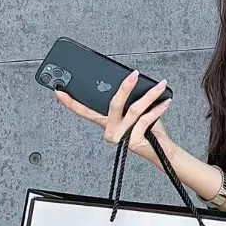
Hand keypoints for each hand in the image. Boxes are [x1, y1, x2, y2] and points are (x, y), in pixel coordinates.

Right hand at [54, 70, 179, 175]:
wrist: (163, 151)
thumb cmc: (149, 130)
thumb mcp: (136, 113)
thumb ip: (129, 102)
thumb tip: (131, 81)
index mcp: (107, 123)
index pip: (85, 111)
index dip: (71, 102)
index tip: (59, 91)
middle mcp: (110, 131)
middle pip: (114, 104)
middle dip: (125, 87)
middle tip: (134, 74)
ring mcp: (120, 137)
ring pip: (134, 109)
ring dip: (150, 95)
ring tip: (160, 86)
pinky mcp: (132, 141)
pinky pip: (145, 119)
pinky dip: (158, 109)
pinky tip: (165, 102)